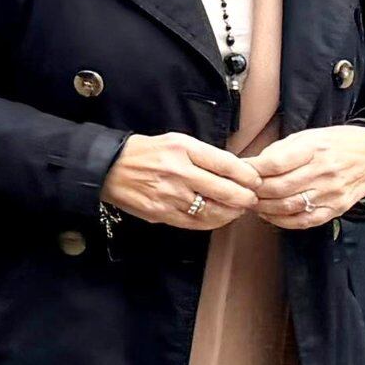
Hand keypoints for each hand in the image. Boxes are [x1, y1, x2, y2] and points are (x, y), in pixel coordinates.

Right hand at [99, 131, 269, 231]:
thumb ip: (204, 155)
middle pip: (225, 190)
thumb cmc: (146, 152)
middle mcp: (178, 172)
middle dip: (245, 198)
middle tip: (252, 199)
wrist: (109, 167)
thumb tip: (235, 170)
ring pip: (213, 211)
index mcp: (184, 149)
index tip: (255, 180)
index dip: (247, 175)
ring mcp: (170, 196)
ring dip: (231, 213)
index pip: (226, 164)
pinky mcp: (162, 213)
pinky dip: (212, 222)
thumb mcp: (176, 141)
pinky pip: (195, 223)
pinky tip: (218, 218)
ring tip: (237, 210)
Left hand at [249, 125, 364, 229]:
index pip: (275, 163)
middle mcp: (324, 172)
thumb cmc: (338, 142)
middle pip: (278, 188)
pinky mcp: (337, 208)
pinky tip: (271, 216)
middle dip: (254, 191)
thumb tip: (252, 164)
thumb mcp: (309, 135)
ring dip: (264, 208)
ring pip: (288, 207)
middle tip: (242, 191)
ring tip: (253, 203)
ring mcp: (331, 193)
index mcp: (315, 149)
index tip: (240, 171)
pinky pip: (305, 221)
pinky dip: (282, 222)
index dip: (252, 170)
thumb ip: (281, 150)